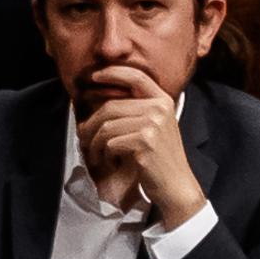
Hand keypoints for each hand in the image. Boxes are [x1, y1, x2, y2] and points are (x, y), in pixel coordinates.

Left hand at [74, 71, 204, 228]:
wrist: (176, 186)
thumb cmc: (159, 159)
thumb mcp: (154, 128)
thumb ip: (136, 111)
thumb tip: (98, 104)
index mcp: (163, 101)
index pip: (136, 77)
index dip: (113, 72)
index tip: (94, 75)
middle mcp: (159, 109)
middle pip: (111, 107)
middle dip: (91, 124)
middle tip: (83, 137)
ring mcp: (153, 124)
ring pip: (107, 126)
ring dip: (95, 144)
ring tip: (97, 155)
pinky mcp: (145, 141)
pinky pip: (110, 143)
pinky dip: (105, 155)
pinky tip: (113, 163)